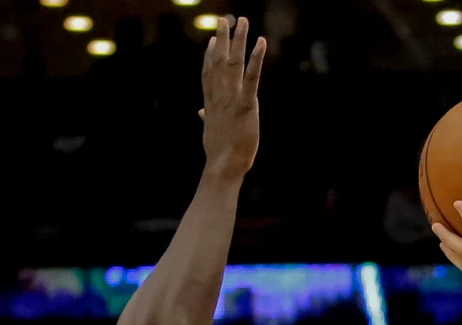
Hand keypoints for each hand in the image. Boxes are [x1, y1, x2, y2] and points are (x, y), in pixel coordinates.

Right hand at [199, 16, 264, 178]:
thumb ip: (206, 118)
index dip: (210, 55)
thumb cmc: (220, 154)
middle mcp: (220, 96)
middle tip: (224, 20)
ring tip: (242, 21)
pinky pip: (252, 77)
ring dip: (238, 40)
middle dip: (223, 39)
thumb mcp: (210, 132)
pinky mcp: (246, 105)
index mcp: (212, 103)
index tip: (212, 40)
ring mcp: (232, 99)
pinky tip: (261, 42)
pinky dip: (256, 58)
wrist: (223, 167)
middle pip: (220, 62)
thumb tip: (200, 112)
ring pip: (234, 63)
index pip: (209, 74)